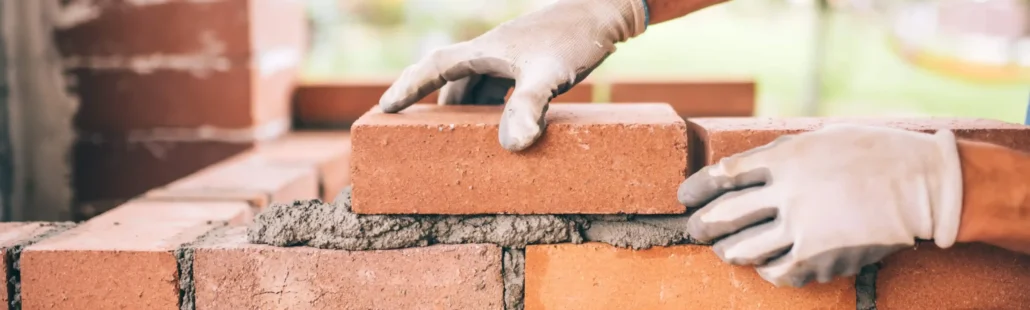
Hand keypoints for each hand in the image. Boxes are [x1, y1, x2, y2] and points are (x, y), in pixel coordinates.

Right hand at [378, 0, 648, 151]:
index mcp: (485, 51)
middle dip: (433, 105)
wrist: (607, 10)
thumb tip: (513, 145)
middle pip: (451, 80)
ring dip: (465, 109)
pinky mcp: (530, 63)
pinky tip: (503, 127)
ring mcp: (511, 57)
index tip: (384, 107)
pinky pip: (498, 88)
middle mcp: (492, 52)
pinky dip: (492, 108)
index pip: (435, 66)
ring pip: (475, 85)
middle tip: (416, 134)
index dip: (408, 87)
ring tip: (459, 140)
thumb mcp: (550, 74)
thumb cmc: (575, 37)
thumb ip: (529, 107)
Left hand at [679, 124, 964, 286]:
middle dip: (701, 226)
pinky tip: (765, 266)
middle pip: (724, 215)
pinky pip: (776, 272)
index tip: (684, 197)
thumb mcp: (821, 138)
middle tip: (694, 229)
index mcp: (785, 158)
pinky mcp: (819, 258)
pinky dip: (765, 270)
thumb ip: (781, 153)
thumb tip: (744, 168)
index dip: (697, 188)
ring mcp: (802, 229)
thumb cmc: (874, 154)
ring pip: (742, 250)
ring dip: (727, 251)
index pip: (723, 175)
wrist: (923, 186)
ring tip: (725, 250)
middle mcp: (787, 193)